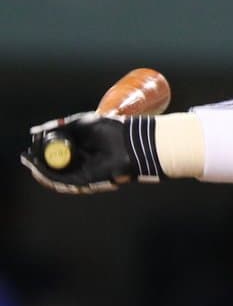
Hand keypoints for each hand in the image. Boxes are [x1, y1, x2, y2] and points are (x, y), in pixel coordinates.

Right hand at [21, 112, 143, 193]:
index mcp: (84, 148)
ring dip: (43, 171)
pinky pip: (67, 182)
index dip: (44, 152)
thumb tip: (35, 131)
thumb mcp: (79, 123)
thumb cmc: (111, 129)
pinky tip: (41, 171)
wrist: (131, 142)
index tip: (32, 148)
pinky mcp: (89, 181)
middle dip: (41, 163)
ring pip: (59, 176)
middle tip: (28, 158)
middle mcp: (84, 161)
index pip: (60, 153)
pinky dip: (53, 177)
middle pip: (57, 166)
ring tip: (31, 164)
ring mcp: (86, 172)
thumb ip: (59, 127)